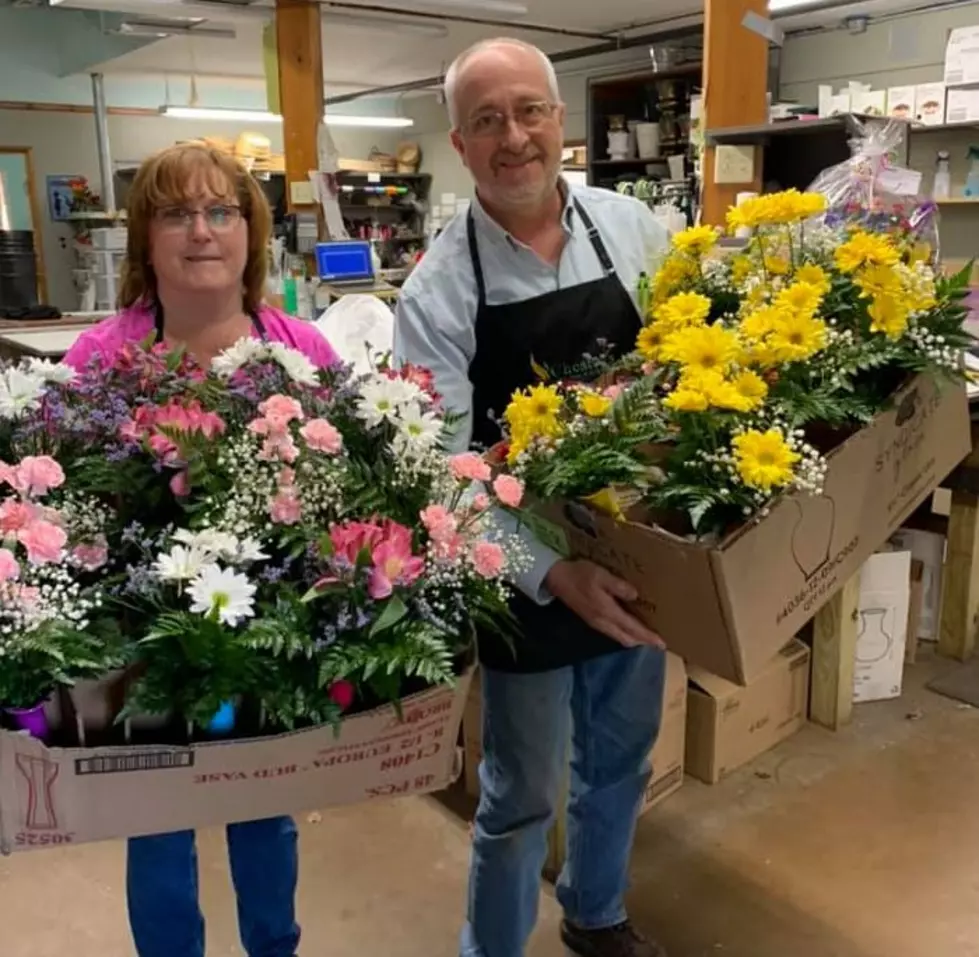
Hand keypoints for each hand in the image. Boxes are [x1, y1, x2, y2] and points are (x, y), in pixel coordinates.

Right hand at [544, 559, 664, 649]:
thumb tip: (636, 595)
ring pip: (619, 637)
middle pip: (627, 638)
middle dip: (643, 641)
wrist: (556, 579)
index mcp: (607, 612)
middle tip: (658, 641)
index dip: (648, 636)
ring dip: (633, 638)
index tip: (662, 643)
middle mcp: (603, 622)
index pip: (632, 628)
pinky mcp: (592, 620)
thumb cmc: (579, 574)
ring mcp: (596, 623)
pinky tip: (628, 626)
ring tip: (646, 635)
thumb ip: (618, 586)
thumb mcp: (600, 575)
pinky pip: (613, 633)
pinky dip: (624, 633)